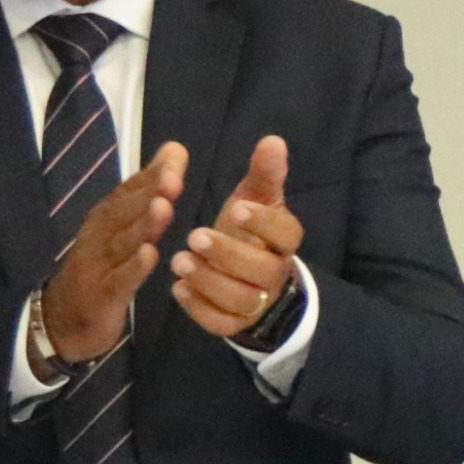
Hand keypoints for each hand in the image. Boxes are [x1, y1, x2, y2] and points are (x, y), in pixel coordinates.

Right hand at [41, 142, 184, 363]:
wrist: (63, 321)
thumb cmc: (102, 268)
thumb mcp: (122, 229)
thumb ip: (146, 193)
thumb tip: (172, 153)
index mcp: (106, 220)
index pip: (128, 191)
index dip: (151, 173)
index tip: (177, 154)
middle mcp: (98, 237)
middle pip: (122, 211)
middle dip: (148, 192)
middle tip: (174, 176)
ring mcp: (97, 266)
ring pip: (121, 243)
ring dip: (142, 225)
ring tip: (164, 207)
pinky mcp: (100, 296)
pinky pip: (118, 281)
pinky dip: (133, 268)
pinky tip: (150, 255)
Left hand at [169, 136, 304, 339]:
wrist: (250, 280)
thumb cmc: (249, 233)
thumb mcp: (255, 200)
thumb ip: (264, 174)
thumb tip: (272, 140)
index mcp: (283, 241)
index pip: (286, 233)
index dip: (263, 223)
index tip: (236, 208)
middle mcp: (275, 274)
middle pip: (262, 270)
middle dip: (228, 254)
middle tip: (194, 236)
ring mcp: (256, 302)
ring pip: (241, 298)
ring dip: (209, 281)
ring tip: (179, 261)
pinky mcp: (234, 323)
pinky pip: (221, 323)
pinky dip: (199, 308)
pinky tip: (178, 288)